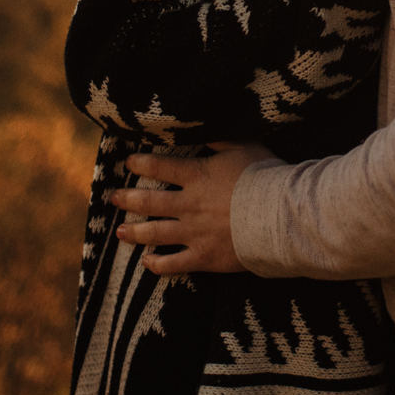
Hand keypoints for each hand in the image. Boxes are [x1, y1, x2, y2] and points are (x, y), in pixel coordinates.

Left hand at [109, 143, 272, 274]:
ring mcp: (194, 233)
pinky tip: (147, 263)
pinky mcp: (204, 257)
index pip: (159, 167)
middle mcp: (189, 205)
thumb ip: (218, 140)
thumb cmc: (265, 177)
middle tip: (114, 198)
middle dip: (128, 199)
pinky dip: (158, 265)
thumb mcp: (243, 147)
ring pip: (155, 234)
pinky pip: (174, 264)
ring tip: (120, 232)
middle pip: (149, 202)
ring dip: (134, 232)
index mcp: (197, 176)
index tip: (128, 162)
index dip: (140, 163)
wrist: (280, 217)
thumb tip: (201, 130)